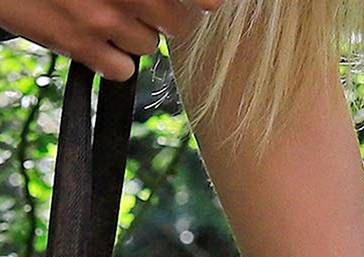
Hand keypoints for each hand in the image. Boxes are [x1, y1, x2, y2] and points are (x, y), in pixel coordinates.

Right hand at [0, 0, 223, 80]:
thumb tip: (208, 2)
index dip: (206, 2)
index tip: (211, 6)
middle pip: (177, 22)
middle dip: (164, 18)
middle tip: (139, 8)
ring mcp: (102, 17)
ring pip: (149, 45)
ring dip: (134, 36)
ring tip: (103, 16)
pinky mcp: (80, 44)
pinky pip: (123, 70)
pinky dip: (113, 62)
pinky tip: (94, 42)